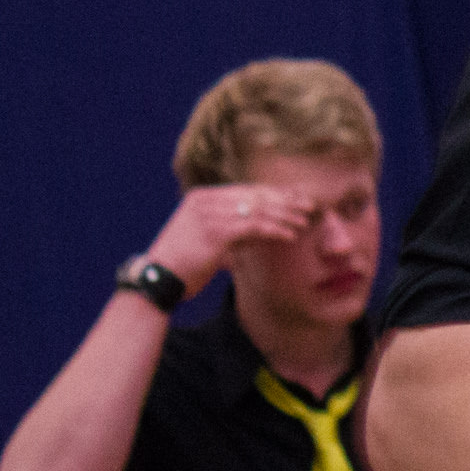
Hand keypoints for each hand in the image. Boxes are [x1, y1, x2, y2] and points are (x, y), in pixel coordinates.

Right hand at [146, 181, 317, 289]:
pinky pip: (253, 226)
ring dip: (285, 215)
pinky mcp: (214, 231)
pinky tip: (290, 236)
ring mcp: (208, 214)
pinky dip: (275, 230)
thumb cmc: (186, 264)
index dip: (275, 193)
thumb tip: (268, 228)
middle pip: (255, 195)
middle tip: (310, 206)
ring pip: (257, 209)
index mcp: (202, 197)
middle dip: (285, 200)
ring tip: (305, 222)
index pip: (247, 190)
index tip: (298, 198)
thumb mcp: (213, 239)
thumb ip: (237, 230)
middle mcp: (204, 200)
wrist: (159, 281)